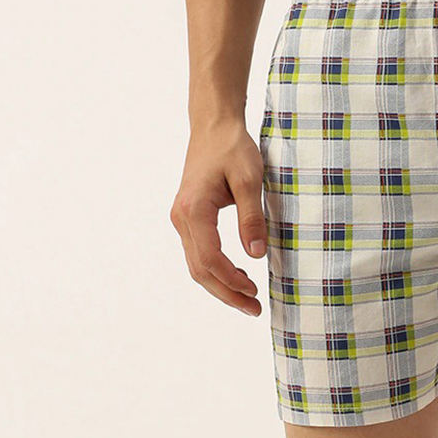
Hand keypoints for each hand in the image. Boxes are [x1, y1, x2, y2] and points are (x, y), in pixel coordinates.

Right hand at [170, 120, 266, 315]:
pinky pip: (199, 253)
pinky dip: (217, 270)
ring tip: (249, 300)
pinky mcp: (189, 218)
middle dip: (226, 293)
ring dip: (221, 285)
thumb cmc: (233, 149)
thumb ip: (252, 218)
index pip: (210, 258)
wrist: (214, 127)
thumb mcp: (250, 180)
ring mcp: (182, 219)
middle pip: (200, 269)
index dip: (231, 281)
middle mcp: (181, 218)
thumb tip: (256, 255)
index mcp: (194, 210)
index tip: (254, 293)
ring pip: (197, 264)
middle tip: (255, 309)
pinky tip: (237, 277)